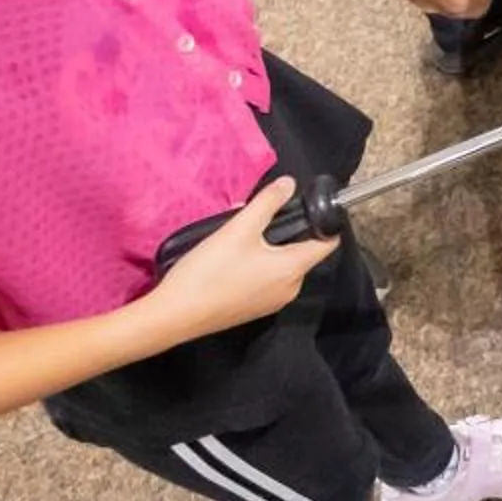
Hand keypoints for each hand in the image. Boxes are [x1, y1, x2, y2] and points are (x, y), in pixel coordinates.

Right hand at [141, 179, 332, 343]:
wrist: (173, 316)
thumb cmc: (209, 271)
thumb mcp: (239, 229)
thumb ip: (267, 203)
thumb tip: (289, 184)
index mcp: (294, 270)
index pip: (328, 243)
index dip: (324, 222)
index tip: (308, 207)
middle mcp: (290, 289)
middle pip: (301, 252)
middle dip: (283, 231)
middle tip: (256, 218)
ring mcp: (271, 302)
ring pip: (280, 265)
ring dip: (266, 247)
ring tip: (238, 234)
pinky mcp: (252, 309)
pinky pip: (265, 279)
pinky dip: (256, 265)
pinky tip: (230, 256)